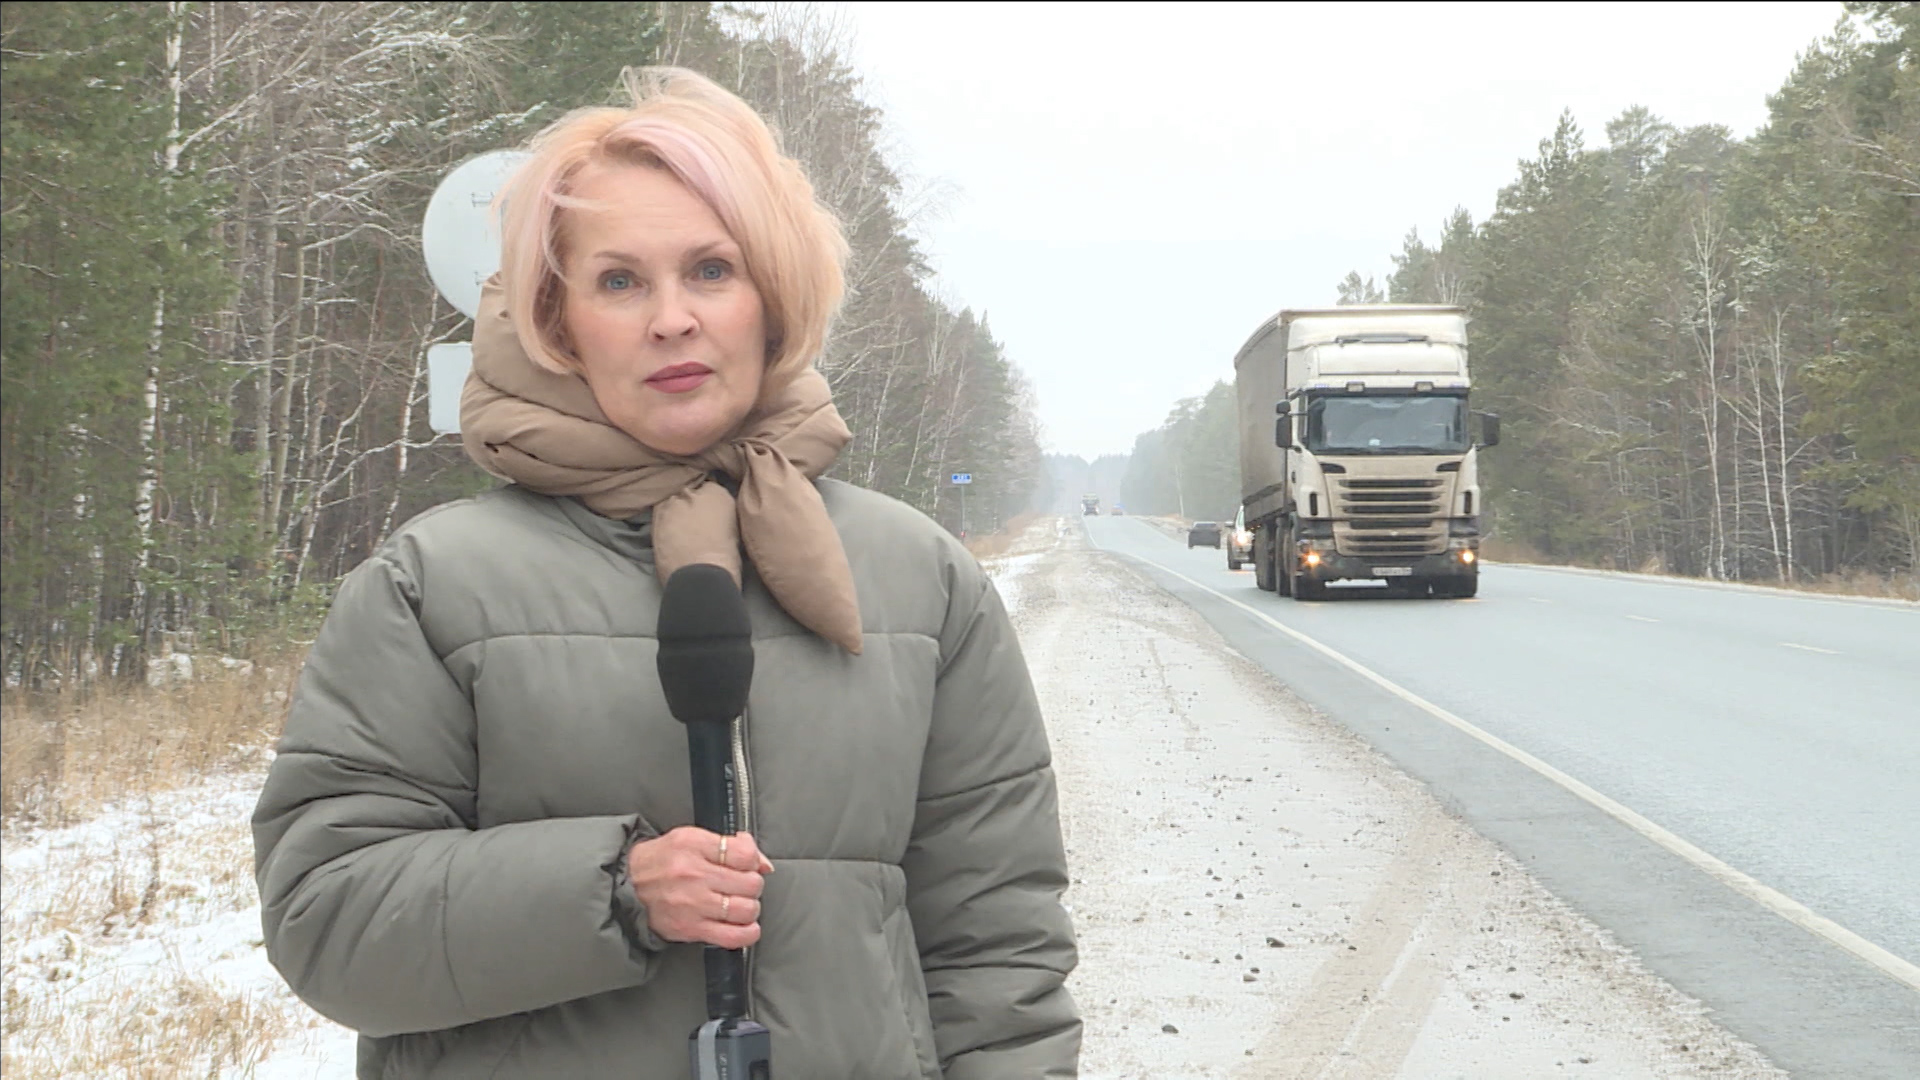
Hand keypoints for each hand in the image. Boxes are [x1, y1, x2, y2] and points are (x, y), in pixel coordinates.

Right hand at [626, 827, 773, 949]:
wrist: (626, 886)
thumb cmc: (661, 860)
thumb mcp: (691, 838)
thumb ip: (729, 845)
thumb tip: (762, 862)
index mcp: (694, 846)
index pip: (745, 854)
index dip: (753, 860)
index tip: (747, 865)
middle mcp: (694, 875)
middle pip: (750, 883)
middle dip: (753, 884)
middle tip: (742, 885)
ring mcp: (693, 904)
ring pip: (746, 910)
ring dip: (750, 908)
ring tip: (740, 904)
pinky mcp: (691, 929)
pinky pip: (732, 937)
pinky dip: (747, 933)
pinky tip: (746, 927)